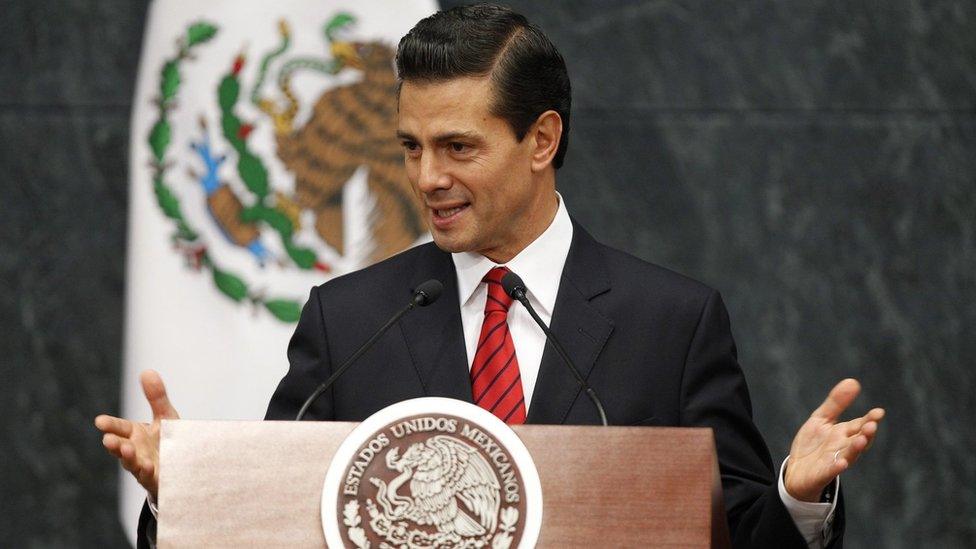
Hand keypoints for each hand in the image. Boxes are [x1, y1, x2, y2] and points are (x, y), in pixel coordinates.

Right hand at [94, 370, 178, 498]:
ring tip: (127, 450)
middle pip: (121, 447)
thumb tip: (147, 371)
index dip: (111, 425)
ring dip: (128, 457)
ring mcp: (144, 467)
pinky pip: (150, 477)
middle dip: (114, 444)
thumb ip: (156, 397)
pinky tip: (149, 466)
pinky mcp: (156, 479)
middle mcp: (136, 451)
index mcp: (136, 434)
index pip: (120, 428)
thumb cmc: (169, 440)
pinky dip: (147, 472)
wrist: (182, 466)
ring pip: (132, 463)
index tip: (99, 421)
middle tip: (108, 439)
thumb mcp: (166, 416)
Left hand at [784, 378, 884, 501]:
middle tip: (871, 425)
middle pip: (858, 440)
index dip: (869, 419)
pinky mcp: (822, 473)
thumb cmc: (813, 445)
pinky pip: (831, 471)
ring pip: (849, 455)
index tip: (878, 412)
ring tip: (861, 440)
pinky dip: (837, 467)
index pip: (860, 425)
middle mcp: (843, 448)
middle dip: (866, 433)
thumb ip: (836, 403)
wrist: (796, 471)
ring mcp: (834, 461)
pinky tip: (842, 463)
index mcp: (844, 434)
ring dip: (856, 448)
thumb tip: (853, 381)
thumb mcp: (821, 419)